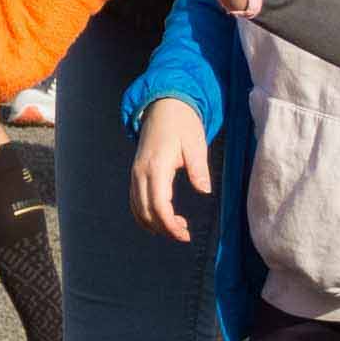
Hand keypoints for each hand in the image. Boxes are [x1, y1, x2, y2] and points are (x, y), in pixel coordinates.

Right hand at [130, 99, 213, 240]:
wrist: (163, 105)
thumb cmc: (182, 123)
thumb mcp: (196, 143)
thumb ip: (199, 168)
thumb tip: (204, 190)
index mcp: (156, 166)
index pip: (158, 205)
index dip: (170, 225)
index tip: (185, 235)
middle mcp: (141, 172)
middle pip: (146, 212)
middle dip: (164, 229)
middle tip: (185, 235)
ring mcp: (135, 173)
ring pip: (137, 208)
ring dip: (154, 223)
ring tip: (177, 227)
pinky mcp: (136, 172)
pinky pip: (135, 200)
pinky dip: (146, 214)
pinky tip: (163, 218)